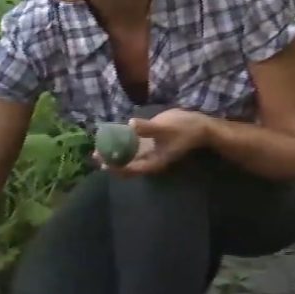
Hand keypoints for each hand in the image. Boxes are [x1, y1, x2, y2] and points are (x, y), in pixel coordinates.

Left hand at [95, 108, 211, 175]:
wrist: (199, 125)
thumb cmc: (184, 128)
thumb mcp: (166, 128)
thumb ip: (148, 128)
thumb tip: (130, 124)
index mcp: (154, 162)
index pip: (132, 169)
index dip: (116, 167)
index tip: (103, 162)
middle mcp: (150, 160)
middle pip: (126, 166)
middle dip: (110, 162)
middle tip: (95, 155)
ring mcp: (148, 152)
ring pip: (127, 158)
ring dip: (112, 154)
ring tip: (97, 148)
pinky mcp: (148, 143)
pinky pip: (130, 147)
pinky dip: (119, 144)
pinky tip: (109, 137)